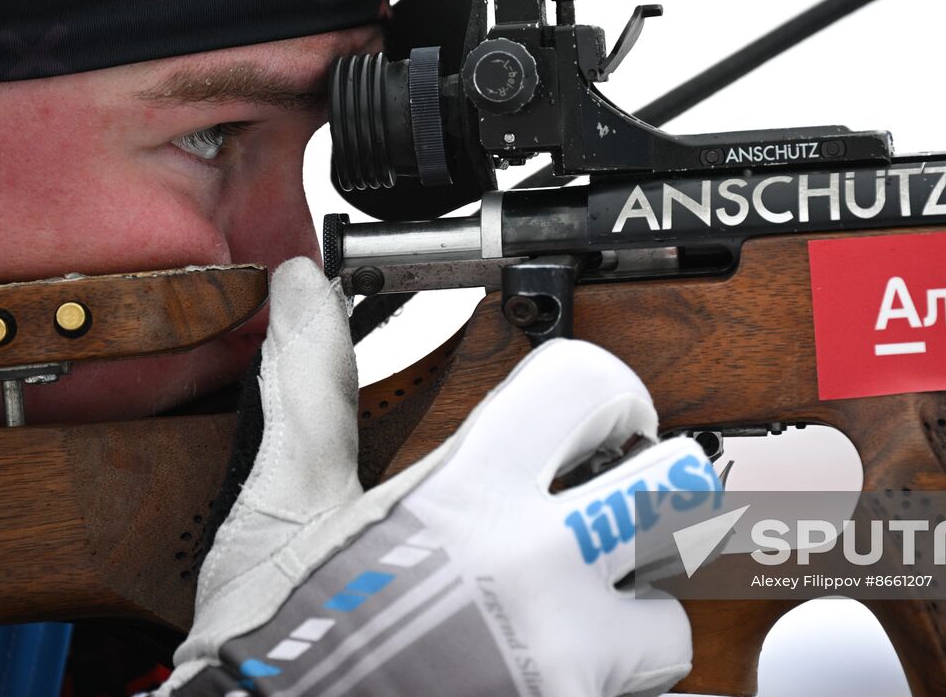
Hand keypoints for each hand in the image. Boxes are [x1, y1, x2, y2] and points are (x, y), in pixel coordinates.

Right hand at [159, 256, 704, 696]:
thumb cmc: (270, 646)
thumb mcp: (288, 505)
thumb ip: (313, 387)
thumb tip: (301, 289)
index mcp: (468, 490)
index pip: (592, 384)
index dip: (599, 393)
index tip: (592, 423)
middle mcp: (536, 568)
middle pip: (675, 489)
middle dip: (646, 507)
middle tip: (607, 522)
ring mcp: (566, 660)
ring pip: (669, 620)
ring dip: (627, 626)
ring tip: (558, 628)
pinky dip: (606, 690)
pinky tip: (544, 679)